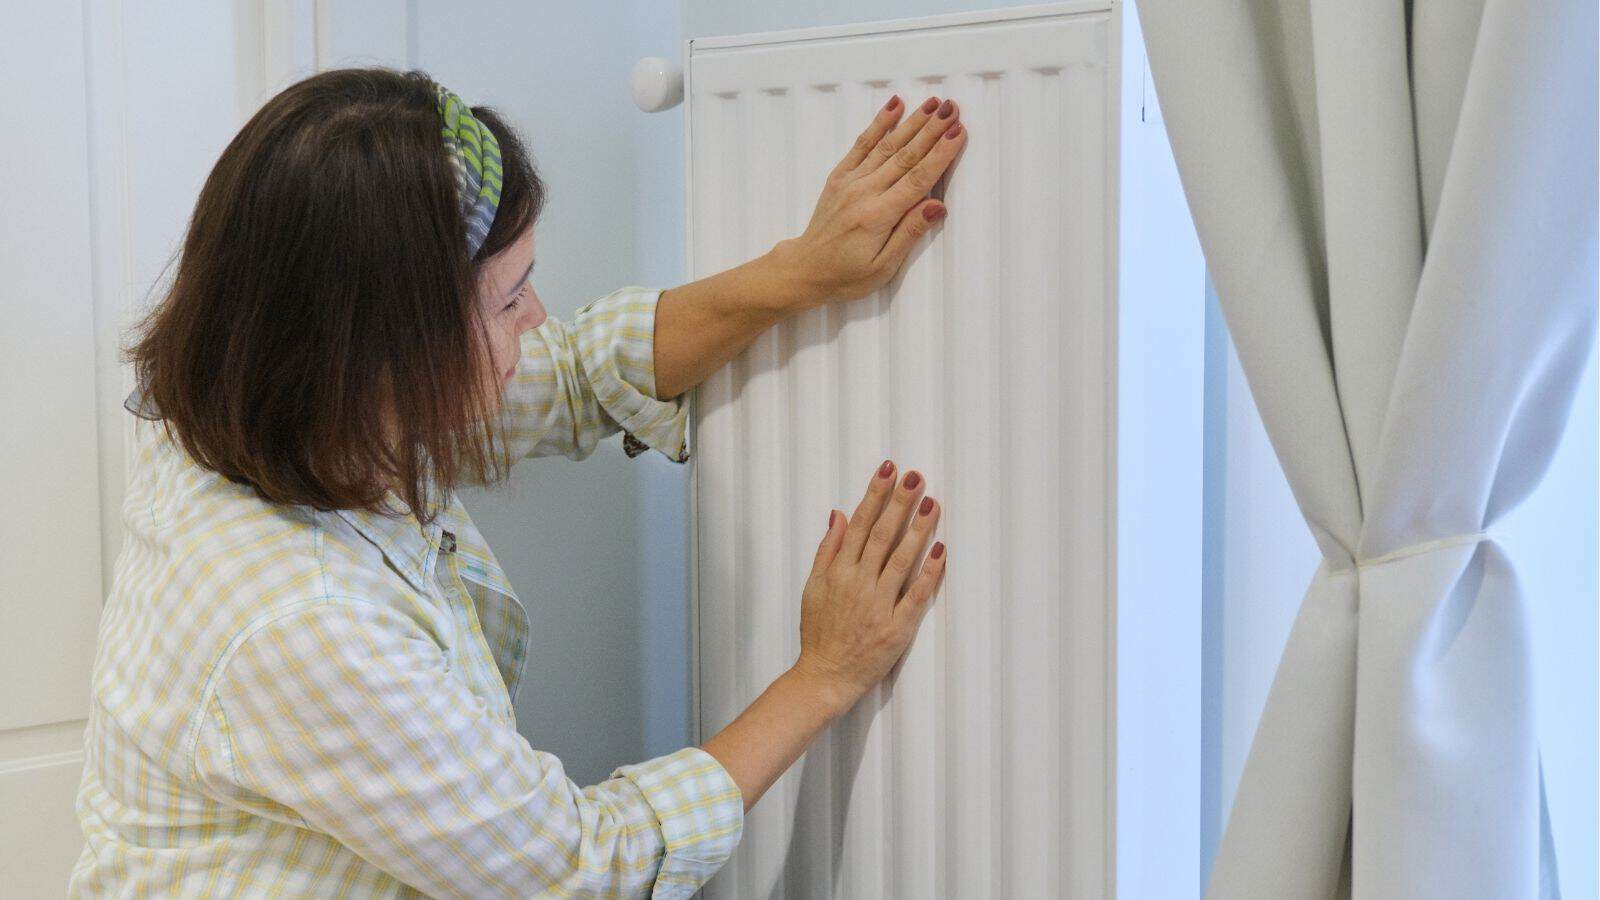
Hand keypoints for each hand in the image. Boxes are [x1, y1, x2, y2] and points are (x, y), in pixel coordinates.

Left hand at [775, 95, 966, 306]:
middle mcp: (864, 193)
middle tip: (952, 108)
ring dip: (912, 122)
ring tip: (933, 102)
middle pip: (906, 155)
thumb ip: (909, 233)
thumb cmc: (846, 275)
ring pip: (887, 145)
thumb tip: (937, 206)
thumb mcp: (883, 267)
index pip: (917, 179)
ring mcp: (850, 181)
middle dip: (931, 129)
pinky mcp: (840, 176)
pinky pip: (862, 144)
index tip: (958, 132)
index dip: (940, 154)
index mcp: (878, 216)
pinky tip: (895, 105)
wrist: (805, 269)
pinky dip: (879, 123)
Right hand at [791, 460, 947, 715]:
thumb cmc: (819, 633)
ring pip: (902, 559)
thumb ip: (828, 549)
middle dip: (899, 502)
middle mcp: (859, 584)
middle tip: (916, 476)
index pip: (860, 523)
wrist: (825, 677)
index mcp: (838, 572)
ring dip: (918, 529)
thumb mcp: (812, 587)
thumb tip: (839, 514)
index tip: (889, 469)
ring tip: (932, 503)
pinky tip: (941, 549)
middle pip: (882, 535)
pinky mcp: (897, 627)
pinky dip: (929, 572)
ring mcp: (879, 605)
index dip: (875, 494)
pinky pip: (916, 594)